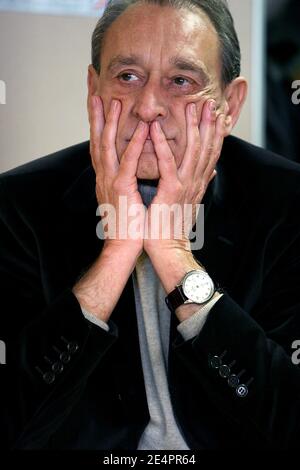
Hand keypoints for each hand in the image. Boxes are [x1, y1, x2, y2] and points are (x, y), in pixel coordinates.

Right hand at [88, 95, 148, 254]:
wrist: (124, 246)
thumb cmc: (128, 224)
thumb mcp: (126, 196)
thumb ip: (128, 179)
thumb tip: (132, 169)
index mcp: (106, 176)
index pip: (100, 142)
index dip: (97, 120)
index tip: (97, 99)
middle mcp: (104, 175)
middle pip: (96, 137)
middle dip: (93, 112)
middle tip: (92, 87)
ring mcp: (110, 181)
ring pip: (107, 146)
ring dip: (109, 121)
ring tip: (113, 99)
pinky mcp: (122, 189)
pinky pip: (129, 163)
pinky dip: (135, 145)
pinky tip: (142, 129)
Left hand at [144, 99, 225, 253]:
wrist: (167, 248)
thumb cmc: (171, 227)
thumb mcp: (188, 202)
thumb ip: (199, 184)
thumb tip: (211, 172)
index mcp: (197, 184)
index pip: (209, 154)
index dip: (214, 134)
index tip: (216, 116)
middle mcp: (195, 183)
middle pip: (206, 148)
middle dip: (208, 124)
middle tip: (209, 103)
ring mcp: (184, 186)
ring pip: (192, 151)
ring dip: (192, 128)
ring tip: (190, 107)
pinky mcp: (171, 191)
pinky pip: (167, 164)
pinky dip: (161, 146)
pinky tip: (154, 130)